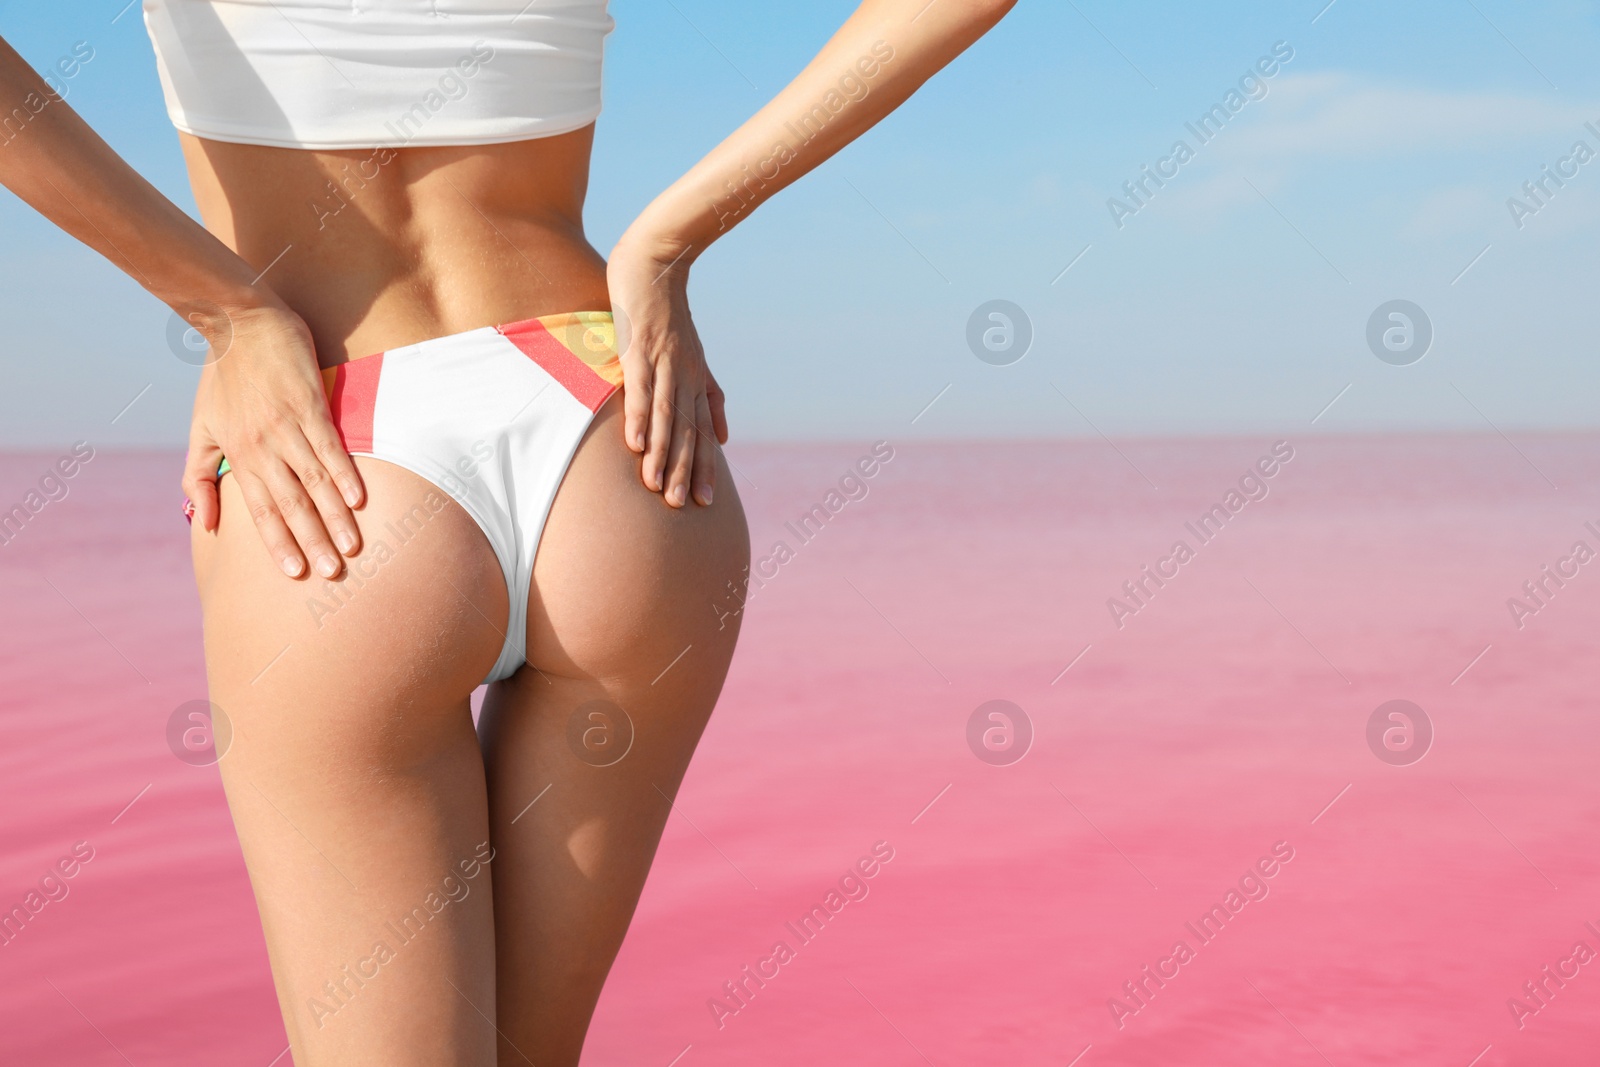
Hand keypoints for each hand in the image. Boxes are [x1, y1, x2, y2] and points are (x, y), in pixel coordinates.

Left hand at [181, 301, 364, 577]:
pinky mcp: (311, 405)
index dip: (278, 543)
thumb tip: (203, 522)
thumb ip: (198, 476)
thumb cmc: (222, 377)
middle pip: (291, 504)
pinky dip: (345, 473)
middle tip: (332, 572)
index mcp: (237, 455)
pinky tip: (360, 498)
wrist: (237, 322)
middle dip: (312, 541)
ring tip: (352, 545)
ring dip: (335, 516)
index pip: (261, 510)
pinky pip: (331, 447)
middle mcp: (263, 447)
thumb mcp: (201, 427)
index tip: (295, 573)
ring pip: (314, 481)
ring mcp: (288, 426)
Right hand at [606, 235, 726, 507]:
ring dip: (663, 453)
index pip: (702, 432)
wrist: (657, 264)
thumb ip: (711, 396)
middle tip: (683, 507)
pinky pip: (640, 389)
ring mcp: (662, 364)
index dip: (706, 468)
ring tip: (656, 485)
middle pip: (687, 432)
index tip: (707, 503)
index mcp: (696, 381)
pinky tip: (637, 444)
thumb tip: (726, 437)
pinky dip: (640, 416)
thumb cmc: (670, 313)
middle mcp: (684, 377)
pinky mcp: (639, 350)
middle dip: (685, 471)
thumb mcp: (697, 358)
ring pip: (666, 416)